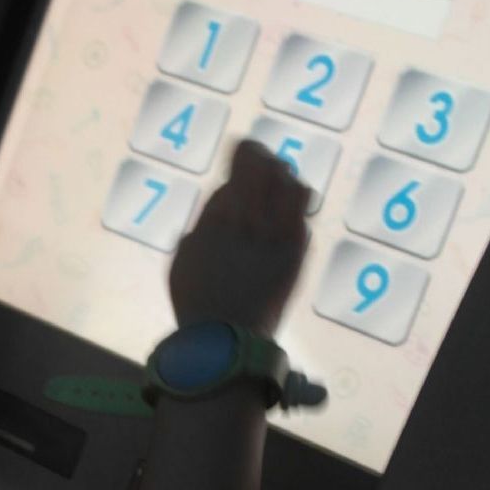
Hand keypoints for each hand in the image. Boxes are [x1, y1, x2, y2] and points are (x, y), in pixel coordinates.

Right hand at [168, 139, 310, 333]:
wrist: (226, 334)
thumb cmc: (196, 299)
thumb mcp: (185, 257)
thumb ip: (203, 226)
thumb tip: (217, 211)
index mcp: (217, 211)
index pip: (241, 163)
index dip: (244, 154)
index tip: (242, 156)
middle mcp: (249, 213)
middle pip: (268, 165)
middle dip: (265, 161)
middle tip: (263, 165)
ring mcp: (276, 230)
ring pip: (291, 183)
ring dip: (284, 180)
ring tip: (279, 187)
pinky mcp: (296, 249)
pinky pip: (303, 213)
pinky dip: (296, 207)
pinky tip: (290, 214)